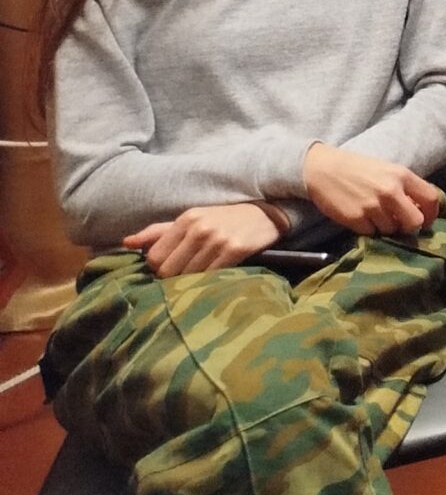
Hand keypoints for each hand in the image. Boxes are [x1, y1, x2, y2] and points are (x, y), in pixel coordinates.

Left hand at [122, 202, 290, 277]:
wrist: (269, 213)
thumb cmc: (225, 218)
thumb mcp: (192, 219)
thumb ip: (158, 232)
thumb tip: (126, 243)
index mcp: (186, 219)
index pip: (153, 257)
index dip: (159, 267)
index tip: (172, 267)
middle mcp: (199, 228)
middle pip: (167, 270)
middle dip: (173, 277)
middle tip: (186, 274)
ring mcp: (218, 239)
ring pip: (187, 276)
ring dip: (191, 281)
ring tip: (201, 275)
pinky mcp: (236, 249)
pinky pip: (210, 276)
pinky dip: (209, 281)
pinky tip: (215, 276)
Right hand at [302, 144, 441, 234]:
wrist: (323, 169)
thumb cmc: (359, 169)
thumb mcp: (388, 171)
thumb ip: (405, 188)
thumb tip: (420, 210)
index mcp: (402, 175)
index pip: (431, 198)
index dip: (432, 213)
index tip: (427, 220)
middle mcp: (390, 190)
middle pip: (415, 221)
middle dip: (409, 226)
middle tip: (400, 224)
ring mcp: (372, 206)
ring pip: (392, 230)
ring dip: (386, 228)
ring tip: (375, 217)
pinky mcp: (355, 218)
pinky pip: (371, 233)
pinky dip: (369, 230)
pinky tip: (362, 218)